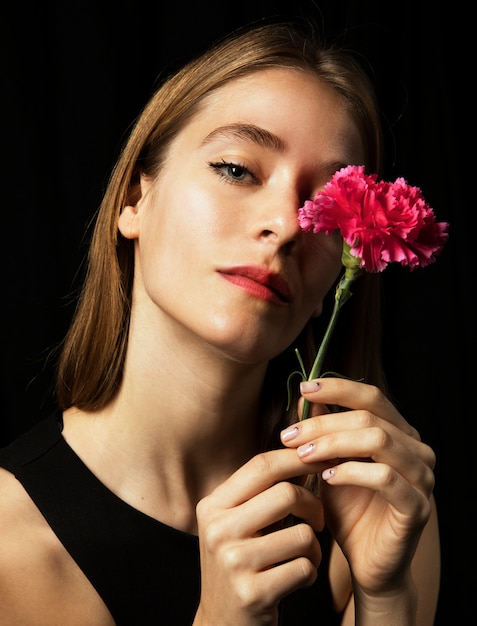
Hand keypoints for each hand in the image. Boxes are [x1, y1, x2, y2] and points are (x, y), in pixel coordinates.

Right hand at [193, 448, 324, 625]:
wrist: (221, 623)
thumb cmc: (240, 563)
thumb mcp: (236, 523)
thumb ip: (261, 490)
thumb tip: (305, 450)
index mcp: (213, 506)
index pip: (261, 465)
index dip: (298, 458)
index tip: (325, 459)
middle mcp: (218, 529)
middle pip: (286, 494)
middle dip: (314, 505)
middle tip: (319, 519)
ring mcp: (232, 562)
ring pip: (302, 534)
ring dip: (314, 547)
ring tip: (304, 557)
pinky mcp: (252, 593)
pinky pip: (304, 568)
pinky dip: (310, 573)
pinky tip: (296, 579)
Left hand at [280, 377, 435, 597]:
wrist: (366, 562)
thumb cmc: (349, 510)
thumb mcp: (329, 464)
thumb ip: (322, 431)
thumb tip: (305, 396)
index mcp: (399, 433)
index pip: (372, 397)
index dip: (338, 388)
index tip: (304, 388)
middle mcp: (416, 449)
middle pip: (369, 417)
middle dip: (323, 423)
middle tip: (289, 435)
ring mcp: (422, 477)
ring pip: (378, 440)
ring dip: (333, 444)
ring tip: (302, 455)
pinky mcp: (418, 506)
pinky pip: (385, 478)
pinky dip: (352, 472)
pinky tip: (326, 478)